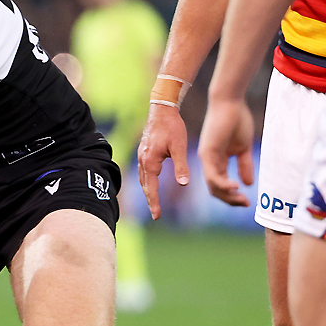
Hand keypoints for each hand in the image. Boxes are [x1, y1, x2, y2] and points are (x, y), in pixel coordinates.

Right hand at [136, 103, 191, 219]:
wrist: (161, 110)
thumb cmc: (172, 127)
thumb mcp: (180, 147)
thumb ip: (181, 166)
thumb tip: (183, 184)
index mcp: (151, 162)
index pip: (152, 188)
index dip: (155, 203)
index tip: (157, 216)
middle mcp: (143, 161)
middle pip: (145, 186)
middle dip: (150, 200)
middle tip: (155, 214)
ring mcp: (141, 157)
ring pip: (143, 180)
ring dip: (148, 191)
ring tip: (153, 202)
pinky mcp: (143, 152)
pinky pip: (143, 172)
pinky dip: (146, 182)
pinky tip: (151, 183)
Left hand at [198, 95, 256, 207]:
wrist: (230, 103)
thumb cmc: (237, 121)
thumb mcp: (242, 148)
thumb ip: (244, 165)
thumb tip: (248, 183)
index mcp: (217, 161)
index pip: (221, 185)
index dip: (233, 196)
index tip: (247, 202)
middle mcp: (209, 162)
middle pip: (215, 189)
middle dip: (230, 200)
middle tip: (245, 204)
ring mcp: (207, 158)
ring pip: (213, 185)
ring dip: (227, 195)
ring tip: (242, 200)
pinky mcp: (207, 152)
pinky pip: (213, 174)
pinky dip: (223, 183)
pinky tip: (235, 187)